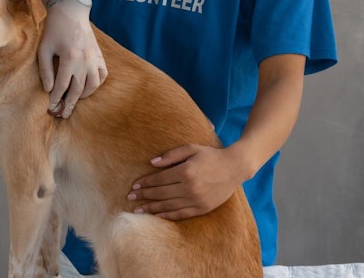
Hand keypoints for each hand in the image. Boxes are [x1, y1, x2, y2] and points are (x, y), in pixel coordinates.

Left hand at [37, 0, 106, 117]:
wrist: (71, 11)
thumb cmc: (53, 29)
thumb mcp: (44, 48)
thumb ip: (45, 70)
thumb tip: (49, 89)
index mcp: (69, 57)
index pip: (62, 86)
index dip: (56, 99)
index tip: (51, 107)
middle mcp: (84, 60)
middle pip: (78, 90)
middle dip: (69, 104)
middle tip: (63, 114)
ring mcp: (94, 58)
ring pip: (92, 85)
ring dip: (83, 96)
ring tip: (74, 101)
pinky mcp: (99, 55)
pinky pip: (102, 74)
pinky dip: (96, 83)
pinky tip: (87, 87)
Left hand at [126, 144, 245, 219]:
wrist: (234, 168)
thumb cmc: (210, 155)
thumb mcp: (190, 148)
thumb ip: (170, 155)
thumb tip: (152, 163)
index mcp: (186, 171)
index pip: (159, 179)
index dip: (145, 182)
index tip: (134, 185)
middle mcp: (190, 188)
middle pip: (161, 193)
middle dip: (144, 195)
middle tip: (130, 197)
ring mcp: (196, 200)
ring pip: (168, 206)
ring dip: (151, 208)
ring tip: (138, 210)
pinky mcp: (202, 208)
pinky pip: (181, 214)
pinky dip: (167, 216)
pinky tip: (156, 216)